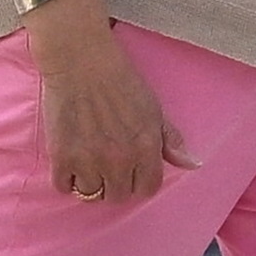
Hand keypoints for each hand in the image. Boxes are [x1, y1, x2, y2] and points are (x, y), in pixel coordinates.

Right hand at [28, 0, 171, 208]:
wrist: (80, 59)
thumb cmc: (119, 79)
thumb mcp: (154, 108)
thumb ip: (171, 140)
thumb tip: (193, 164)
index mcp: (145, 147)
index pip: (147, 189)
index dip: (139, 181)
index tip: (131, 171)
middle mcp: (119, 160)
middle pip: (118, 196)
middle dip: (115, 183)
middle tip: (107, 164)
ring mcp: (89, 161)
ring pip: (91, 194)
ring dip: (90, 182)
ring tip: (87, 162)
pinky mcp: (62, 157)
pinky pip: (64, 187)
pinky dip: (66, 179)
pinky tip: (70, 161)